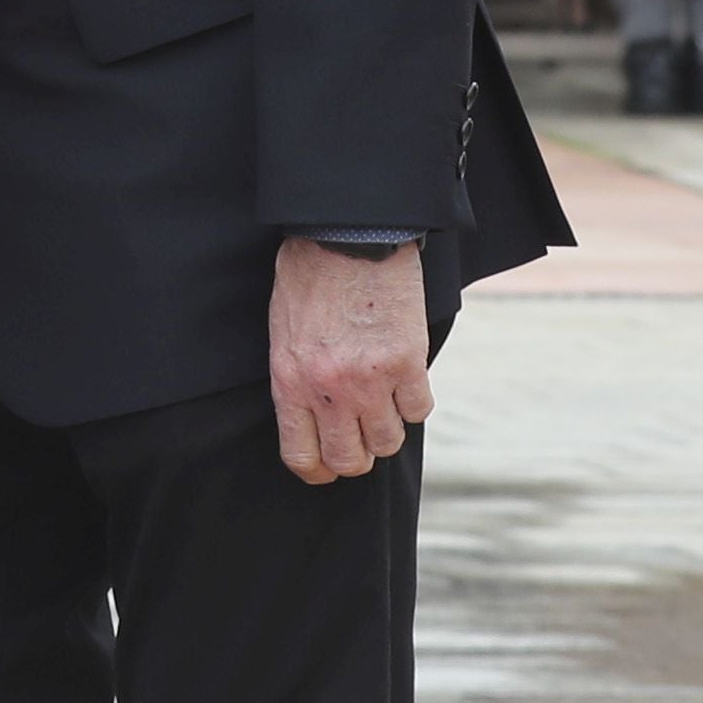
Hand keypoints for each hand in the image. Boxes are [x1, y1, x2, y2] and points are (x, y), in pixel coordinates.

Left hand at [268, 237, 432, 485]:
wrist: (346, 232)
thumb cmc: (308, 273)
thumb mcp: (283, 331)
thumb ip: (296, 376)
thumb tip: (311, 410)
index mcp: (290, 382)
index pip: (302, 456)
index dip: (319, 470)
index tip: (328, 464)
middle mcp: (329, 391)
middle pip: (350, 460)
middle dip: (357, 455)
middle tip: (363, 436)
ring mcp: (370, 380)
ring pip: (389, 441)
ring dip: (388, 427)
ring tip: (384, 402)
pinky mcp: (407, 362)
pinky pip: (419, 410)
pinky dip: (414, 401)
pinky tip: (406, 379)